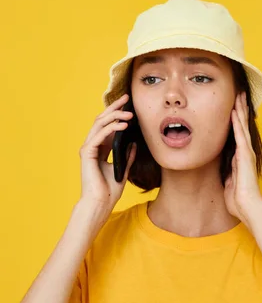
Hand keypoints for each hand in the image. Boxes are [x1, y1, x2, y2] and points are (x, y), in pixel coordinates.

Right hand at [79, 94, 136, 215]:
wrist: (100, 204)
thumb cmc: (109, 191)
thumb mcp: (123, 170)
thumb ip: (127, 157)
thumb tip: (134, 143)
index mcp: (100, 149)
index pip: (107, 126)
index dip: (117, 114)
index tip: (129, 104)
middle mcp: (92, 146)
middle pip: (102, 120)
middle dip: (114, 108)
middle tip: (127, 98)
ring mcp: (88, 148)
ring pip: (99, 124)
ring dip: (114, 116)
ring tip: (129, 113)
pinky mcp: (87, 153)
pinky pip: (99, 135)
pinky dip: (111, 128)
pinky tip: (123, 125)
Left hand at [223, 92, 261, 225]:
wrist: (248, 207)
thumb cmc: (239, 200)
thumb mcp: (229, 183)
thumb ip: (228, 174)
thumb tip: (223, 172)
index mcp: (241, 158)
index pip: (238, 135)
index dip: (236, 121)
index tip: (234, 108)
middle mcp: (245, 153)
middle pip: (242, 126)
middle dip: (240, 110)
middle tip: (239, 93)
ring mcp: (246, 153)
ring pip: (242, 126)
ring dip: (240, 110)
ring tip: (238, 95)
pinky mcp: (244, 155)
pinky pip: (239, 135)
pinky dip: (236, 122)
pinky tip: (234, 111)